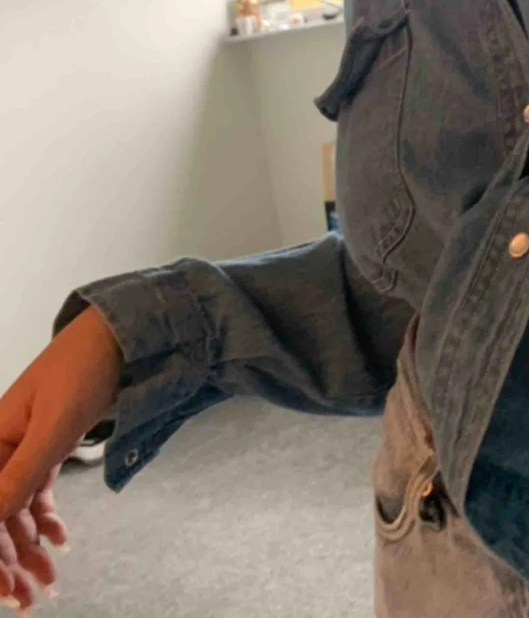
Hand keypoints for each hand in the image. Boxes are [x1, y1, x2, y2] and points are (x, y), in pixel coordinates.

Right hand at [0, 307, 122, 610]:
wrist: (120, 334)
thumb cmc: (85, 367)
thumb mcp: (55, 422)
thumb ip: (23, 472)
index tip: (4, 592)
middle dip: (8, 561)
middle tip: (32, 598)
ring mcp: (20, 447)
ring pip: (15, 510)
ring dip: (27, 548)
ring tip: (48, 582)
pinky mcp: (46, 446)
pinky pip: (34, 492)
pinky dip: (44, 519)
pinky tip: (58, 541)